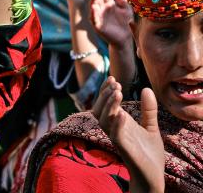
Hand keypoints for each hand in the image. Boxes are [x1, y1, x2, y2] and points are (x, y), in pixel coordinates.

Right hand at [90, 0, 132, 47]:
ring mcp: (99, 17)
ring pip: (94, 7)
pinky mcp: (98, 25)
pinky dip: (93, 13)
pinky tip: (94, 7)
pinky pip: (94, 19)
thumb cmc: (125, 22)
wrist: (125, 37)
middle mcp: (102, 10)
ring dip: (93, 0)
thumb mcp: (125, 8)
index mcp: (108, 5)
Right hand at [92, 77, 164, 192]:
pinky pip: (115, 135)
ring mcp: (117, 138)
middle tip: (115, 84)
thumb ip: (148, 109)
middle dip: (105, 96)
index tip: (112, 78)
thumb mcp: (150, 126)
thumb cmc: (149, 152)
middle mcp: (113, 129)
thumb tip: (146, 88)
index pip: (104, 104)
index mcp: (117, 122)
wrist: (153, 174)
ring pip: (103, 120)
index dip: (105, 90)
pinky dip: (116, 123)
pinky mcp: (123, 148)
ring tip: (118, 92)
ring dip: (109, 105)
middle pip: (98, 110)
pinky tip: (122, 113)